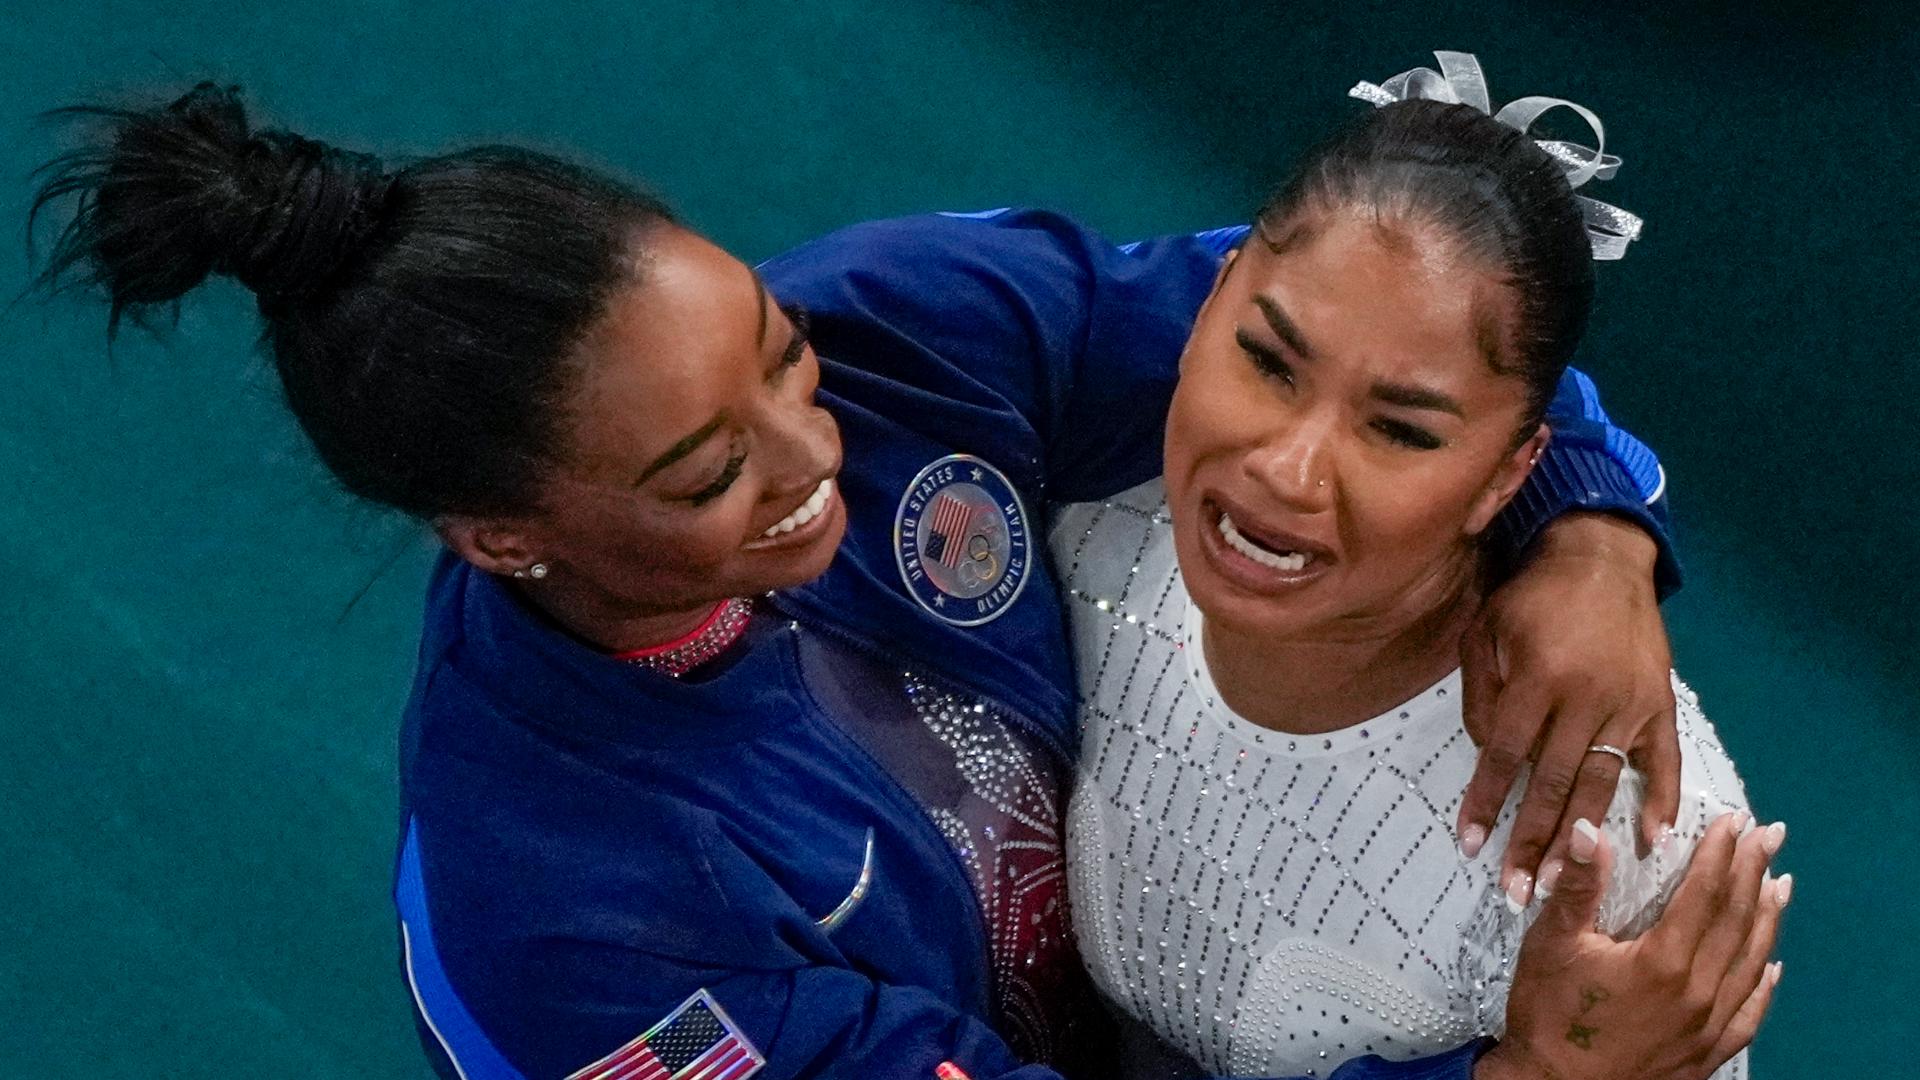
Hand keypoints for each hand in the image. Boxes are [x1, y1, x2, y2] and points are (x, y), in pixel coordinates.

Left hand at [1457, 512, 1679, 905]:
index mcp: (1538, 677)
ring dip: (1581, 837)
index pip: (1504, 755)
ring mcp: (1630, 703)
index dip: (1486, 801)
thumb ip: (1481, 693)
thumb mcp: (1485, 629)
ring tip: (1560, 882)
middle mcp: (1586, 696)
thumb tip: (1489, 754)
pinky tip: (1652, 843)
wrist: (1601, 556)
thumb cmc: (1532, 596)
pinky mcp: (1662, 705)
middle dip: (1532, 841)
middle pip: (1553, 783)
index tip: (1471, 845)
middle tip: (1516, 892)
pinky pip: (1664, 761)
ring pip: (1602, 782)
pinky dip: (1662, 802)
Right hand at [1476, 812, 1788, 1079]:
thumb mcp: (1553, 944)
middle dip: (1754, 872)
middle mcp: (1698, 993)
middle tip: (1771, 836)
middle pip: (1737, 921)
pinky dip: (1764, 983)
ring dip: (1768, 918)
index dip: (1722, 853)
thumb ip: (1578, 886)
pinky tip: (1773, 964)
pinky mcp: (1707, 1053)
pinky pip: (1749, 1013)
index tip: (1737, 821)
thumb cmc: (1549, 1016)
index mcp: (1664, 962)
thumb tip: (1587, 829)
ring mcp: (1708, 1027)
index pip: (1704, 893)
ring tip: (1781, 883)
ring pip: (1750, 962)